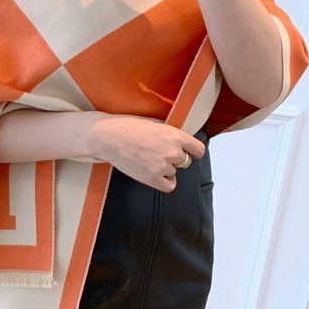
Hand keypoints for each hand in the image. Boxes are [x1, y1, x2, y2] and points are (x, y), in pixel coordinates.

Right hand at [87, 114, 205, 192]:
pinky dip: (165, 181)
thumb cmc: (129, 127)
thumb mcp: (156, 123)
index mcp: (175, 135)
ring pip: (174, 172)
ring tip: (150, 159)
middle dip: (176, 159)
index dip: (193, 151)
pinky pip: (169, 186)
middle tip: (160, 153)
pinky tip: (157, 174)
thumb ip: (171, 133)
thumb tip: (181, 140)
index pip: (198, 149)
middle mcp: (172, 152)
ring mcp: (163, 166)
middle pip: (186, 162)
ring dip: (166, 168)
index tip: (189, 152)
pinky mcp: (152, 178)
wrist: (110, 137)